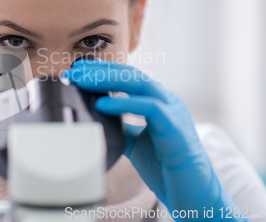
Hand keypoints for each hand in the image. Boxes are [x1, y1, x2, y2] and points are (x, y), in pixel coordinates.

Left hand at [62, 60, 244, 220]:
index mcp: (158, 101)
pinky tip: (102, 104)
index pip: (127, 76)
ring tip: (83, 81)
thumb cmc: (166, 167)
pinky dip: (123, 104)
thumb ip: (121, 126)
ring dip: (107, 79)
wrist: (191, 194)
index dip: (101, 71)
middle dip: (99, 71)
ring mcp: (173, 111)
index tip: (76, 72)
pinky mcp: (175, 128)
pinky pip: (149, 108)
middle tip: (74, 72)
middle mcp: (167, 101)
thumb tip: (97, 117)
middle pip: (131, 74)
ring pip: (139, 83)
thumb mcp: (135, 142)